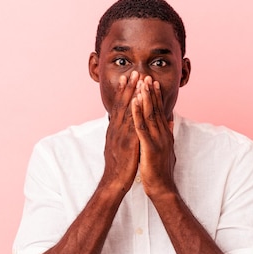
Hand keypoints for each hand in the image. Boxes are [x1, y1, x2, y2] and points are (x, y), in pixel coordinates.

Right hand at [102, 71, 140, 193]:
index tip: (128, 78)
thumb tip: (126, 127)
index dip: (124, 92)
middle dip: (128, 88)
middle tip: (134, 72)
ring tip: (137, 81)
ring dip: (132, 94)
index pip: (120, 107)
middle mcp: (116, 129)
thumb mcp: (120, 147)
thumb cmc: (119, 166)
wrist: (114, 181)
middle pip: (122, 105)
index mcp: (115, 130)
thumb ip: (124, 135)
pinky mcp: (127, 143)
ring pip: (126, 111)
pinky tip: (138, 101)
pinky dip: (134, 111)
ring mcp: (120, 135)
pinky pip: (131, 124)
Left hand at [131, 75, 176, 198]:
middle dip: (151, 92)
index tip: (152, 83)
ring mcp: (157, 140)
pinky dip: (138, 113)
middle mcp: (163, 134)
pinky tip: (134, 102)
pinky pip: (142, 127)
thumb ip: (167, 135)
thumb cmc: (160, 171)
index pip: (160, 112)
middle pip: (156, 109)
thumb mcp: (165, 150)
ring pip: (150, 114)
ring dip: (145, 98)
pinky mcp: (150, 147)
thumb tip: (169, 122)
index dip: (156, 97)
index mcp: (164, 134)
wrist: (161, 188)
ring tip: (141, 83)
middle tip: (147, 76)